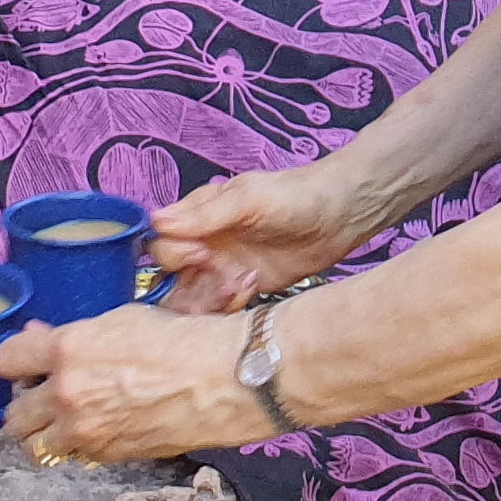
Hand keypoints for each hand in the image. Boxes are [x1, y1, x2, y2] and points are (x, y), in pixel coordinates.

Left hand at [0, 303, 237, 462]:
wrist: (222, 379)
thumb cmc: (181, 341)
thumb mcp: (122, 320)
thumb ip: (74, 337)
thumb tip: (40, 339)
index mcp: (67, 352)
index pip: (5, 360)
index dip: (13, 359)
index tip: (22, 360)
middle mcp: (67, 396)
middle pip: (12, 415)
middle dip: (23, 403)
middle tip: (39, 392)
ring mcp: (85, 432)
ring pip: (35, 447)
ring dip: (42, 433)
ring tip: (60, 418)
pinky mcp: (107, 456)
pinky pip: (74, 457)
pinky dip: (76, 446)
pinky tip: (96, 427)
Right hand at [144, 165, 369, 312]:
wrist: (342, 213)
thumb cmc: (295, 194)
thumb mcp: (249, 198)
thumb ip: (206, 214)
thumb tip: (158, 221)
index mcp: (200, 216)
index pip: (163, 242)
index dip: (175, 253)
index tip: (201, 255)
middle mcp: (206, 244)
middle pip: (172, 276)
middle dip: (189, 284)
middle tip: (220, 277)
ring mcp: (225, 268)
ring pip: (193, 296)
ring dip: (207, 299)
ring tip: (240, 286)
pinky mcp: (245, 287)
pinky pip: (220, 307)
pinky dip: (228, 305)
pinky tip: (252, 288)